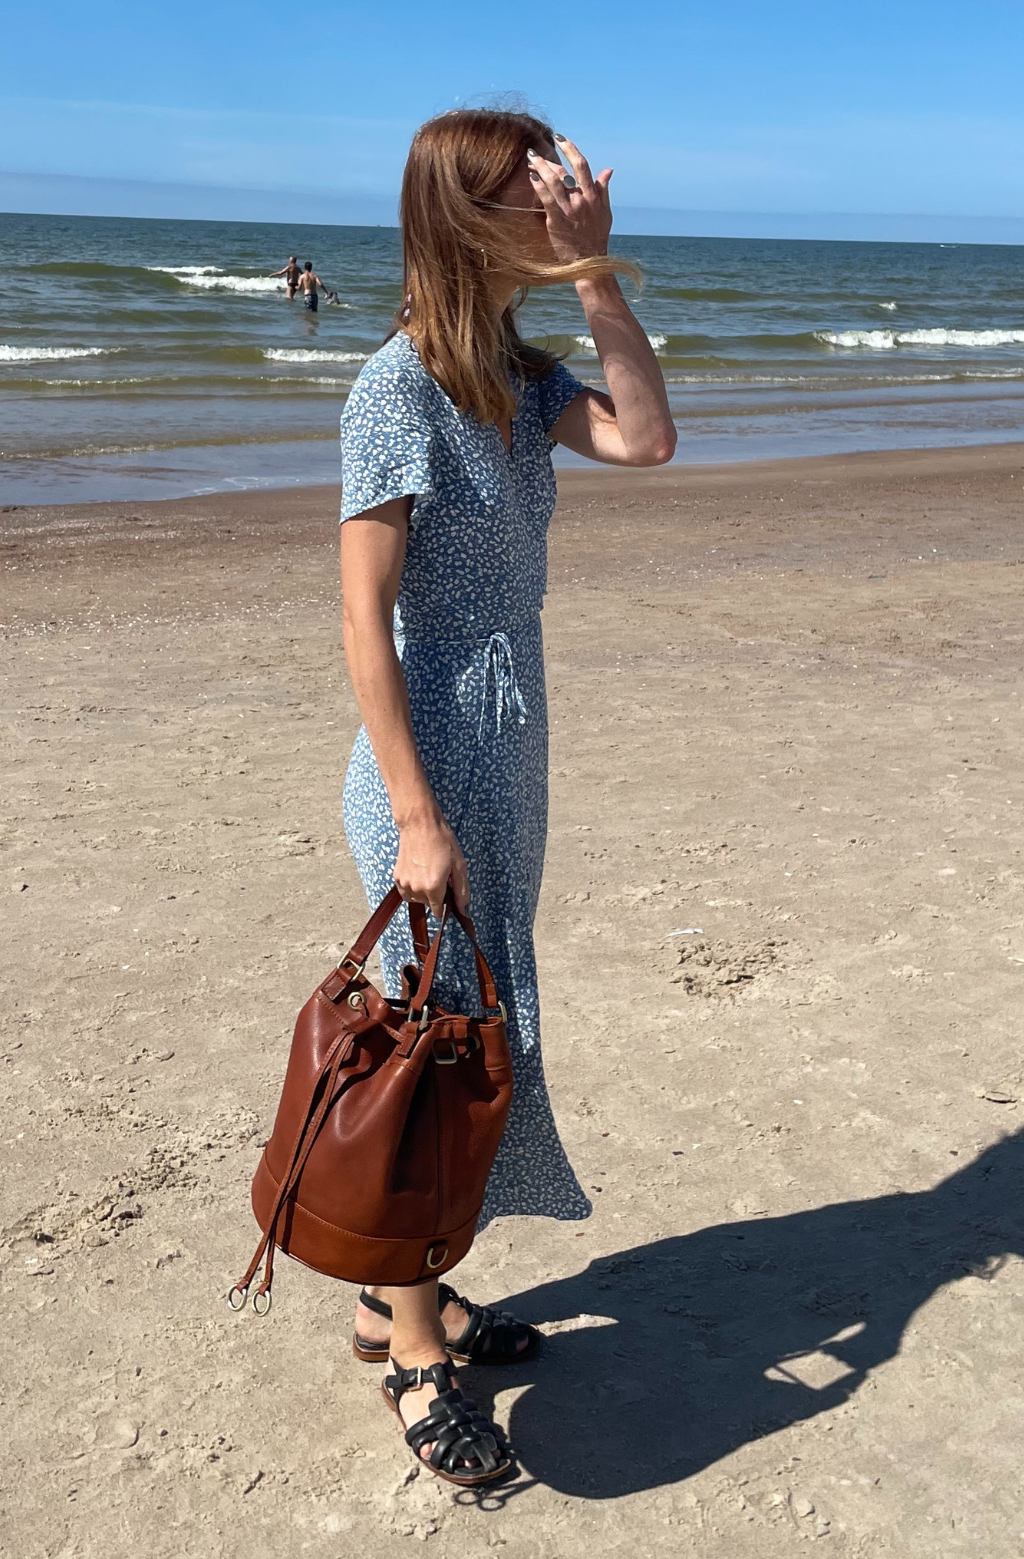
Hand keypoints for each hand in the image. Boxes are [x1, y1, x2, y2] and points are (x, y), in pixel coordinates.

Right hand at [394, 813, 469, 917]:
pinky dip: (412, 888)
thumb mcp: (459, 864)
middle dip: (436, 895)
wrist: (419, 824)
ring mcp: (404, 883)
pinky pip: (405, 892)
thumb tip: (464, 912)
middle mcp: (416, 888)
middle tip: (440, 875)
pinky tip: (418, 874)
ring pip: (416, 899)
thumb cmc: (442, 841)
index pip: (438, 911)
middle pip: (428, 904)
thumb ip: (462, 891)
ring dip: (423, 893)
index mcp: (433, 887)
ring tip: (428, 873)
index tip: (447, 890)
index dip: (445, 903)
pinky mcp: (396, 877)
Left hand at [527, 136, 612, 265]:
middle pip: (563, 172)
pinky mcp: (556, 221)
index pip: (581, 165)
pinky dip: (538, 185)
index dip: (570, 149)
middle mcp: (581, 200)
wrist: (590, 262)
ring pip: (553, 182)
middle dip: (548, 160)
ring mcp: (568, 210)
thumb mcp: (606, 212)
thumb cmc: (597, 238)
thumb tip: (608, 169)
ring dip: (540, 168)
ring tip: (530, 160)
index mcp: (593, 196)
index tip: (560, 138)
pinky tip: (531, 177)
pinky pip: (546, 198)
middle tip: (535, 152)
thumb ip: (604, 189)